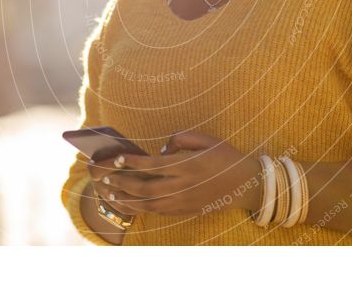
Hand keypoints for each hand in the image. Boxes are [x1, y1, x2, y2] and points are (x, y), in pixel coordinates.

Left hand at [87, 130, 262, 216]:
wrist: (246, 184)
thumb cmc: (226, 157)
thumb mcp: (207, 139)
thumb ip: (182, 138)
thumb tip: (162, 148)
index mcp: (188, 165)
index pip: (153, 165)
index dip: (133, 162)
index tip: (118, 158)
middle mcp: (184, 186)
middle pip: (146, 187)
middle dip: (123, 182)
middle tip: (105, 177)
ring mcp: (185, 201)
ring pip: (149, 204)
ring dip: (127, 199)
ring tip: (110, 193)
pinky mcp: (186, 211)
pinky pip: (159, 212)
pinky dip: (141, 209)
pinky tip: (129, 204)